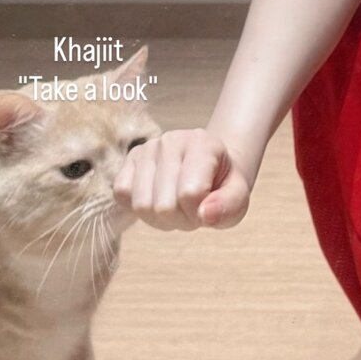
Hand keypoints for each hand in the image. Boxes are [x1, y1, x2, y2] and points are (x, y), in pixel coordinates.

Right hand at [113, 128, 251, 230]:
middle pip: (163, 205)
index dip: (198, 213)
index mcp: (203, 143)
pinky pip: (121, 194)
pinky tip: (157, 199)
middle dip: (180, 219)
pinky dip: (138, 208)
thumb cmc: (224, 185)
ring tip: (177, 206)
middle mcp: (172, 140)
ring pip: (141, 205)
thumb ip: (229, 207)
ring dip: (160, 219)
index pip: (189, 194)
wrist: (211, 167)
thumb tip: (205, 215)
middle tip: (192, 209)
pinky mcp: (130, 159)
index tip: (208, 207)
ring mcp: (148, 148)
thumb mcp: (239, 198)